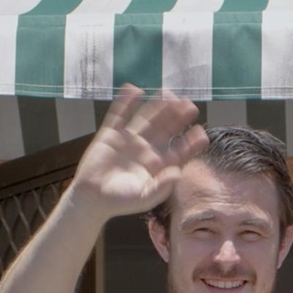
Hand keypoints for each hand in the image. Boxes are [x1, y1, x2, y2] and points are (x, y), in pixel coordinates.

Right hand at [68, 85, 209, 221]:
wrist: (92, 198)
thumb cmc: (120, 202)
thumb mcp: (144, 198)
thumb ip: (161, 186)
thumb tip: (178, 173)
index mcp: (159, 164)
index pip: (180, 150)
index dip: (191, 141)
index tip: (201, 133)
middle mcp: (147, 148)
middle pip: (166, 128)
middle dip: (178, 117)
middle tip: (190, 105)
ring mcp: (130, 139)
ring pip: (147, 118)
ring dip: (157, 106)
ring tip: (168, 93)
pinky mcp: (111, 133)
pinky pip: (119, 114)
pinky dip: (125, 102)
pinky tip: (134, 90)